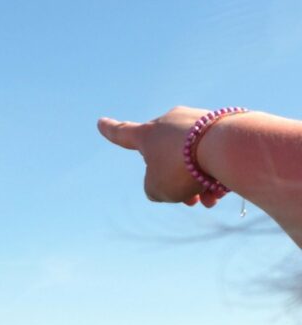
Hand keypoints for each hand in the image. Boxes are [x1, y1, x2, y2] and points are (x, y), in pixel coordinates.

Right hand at [97, 106, 221, 208]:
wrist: (224, 147)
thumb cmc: (181, 167)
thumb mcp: (156, 188)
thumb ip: (154, 187)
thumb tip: (172, 180)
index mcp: (147, 134)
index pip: (123, 133)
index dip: (110, 131)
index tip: (101, 122)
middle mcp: (170, 123)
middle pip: (166, 157)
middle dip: (176, 182)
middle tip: (190, 203)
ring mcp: (197, 121)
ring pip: (193, 159)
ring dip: (198, 183)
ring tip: (210, 201)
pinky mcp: (222, 124)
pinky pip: (213, 152)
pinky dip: (215, 172)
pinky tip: (223, 190)